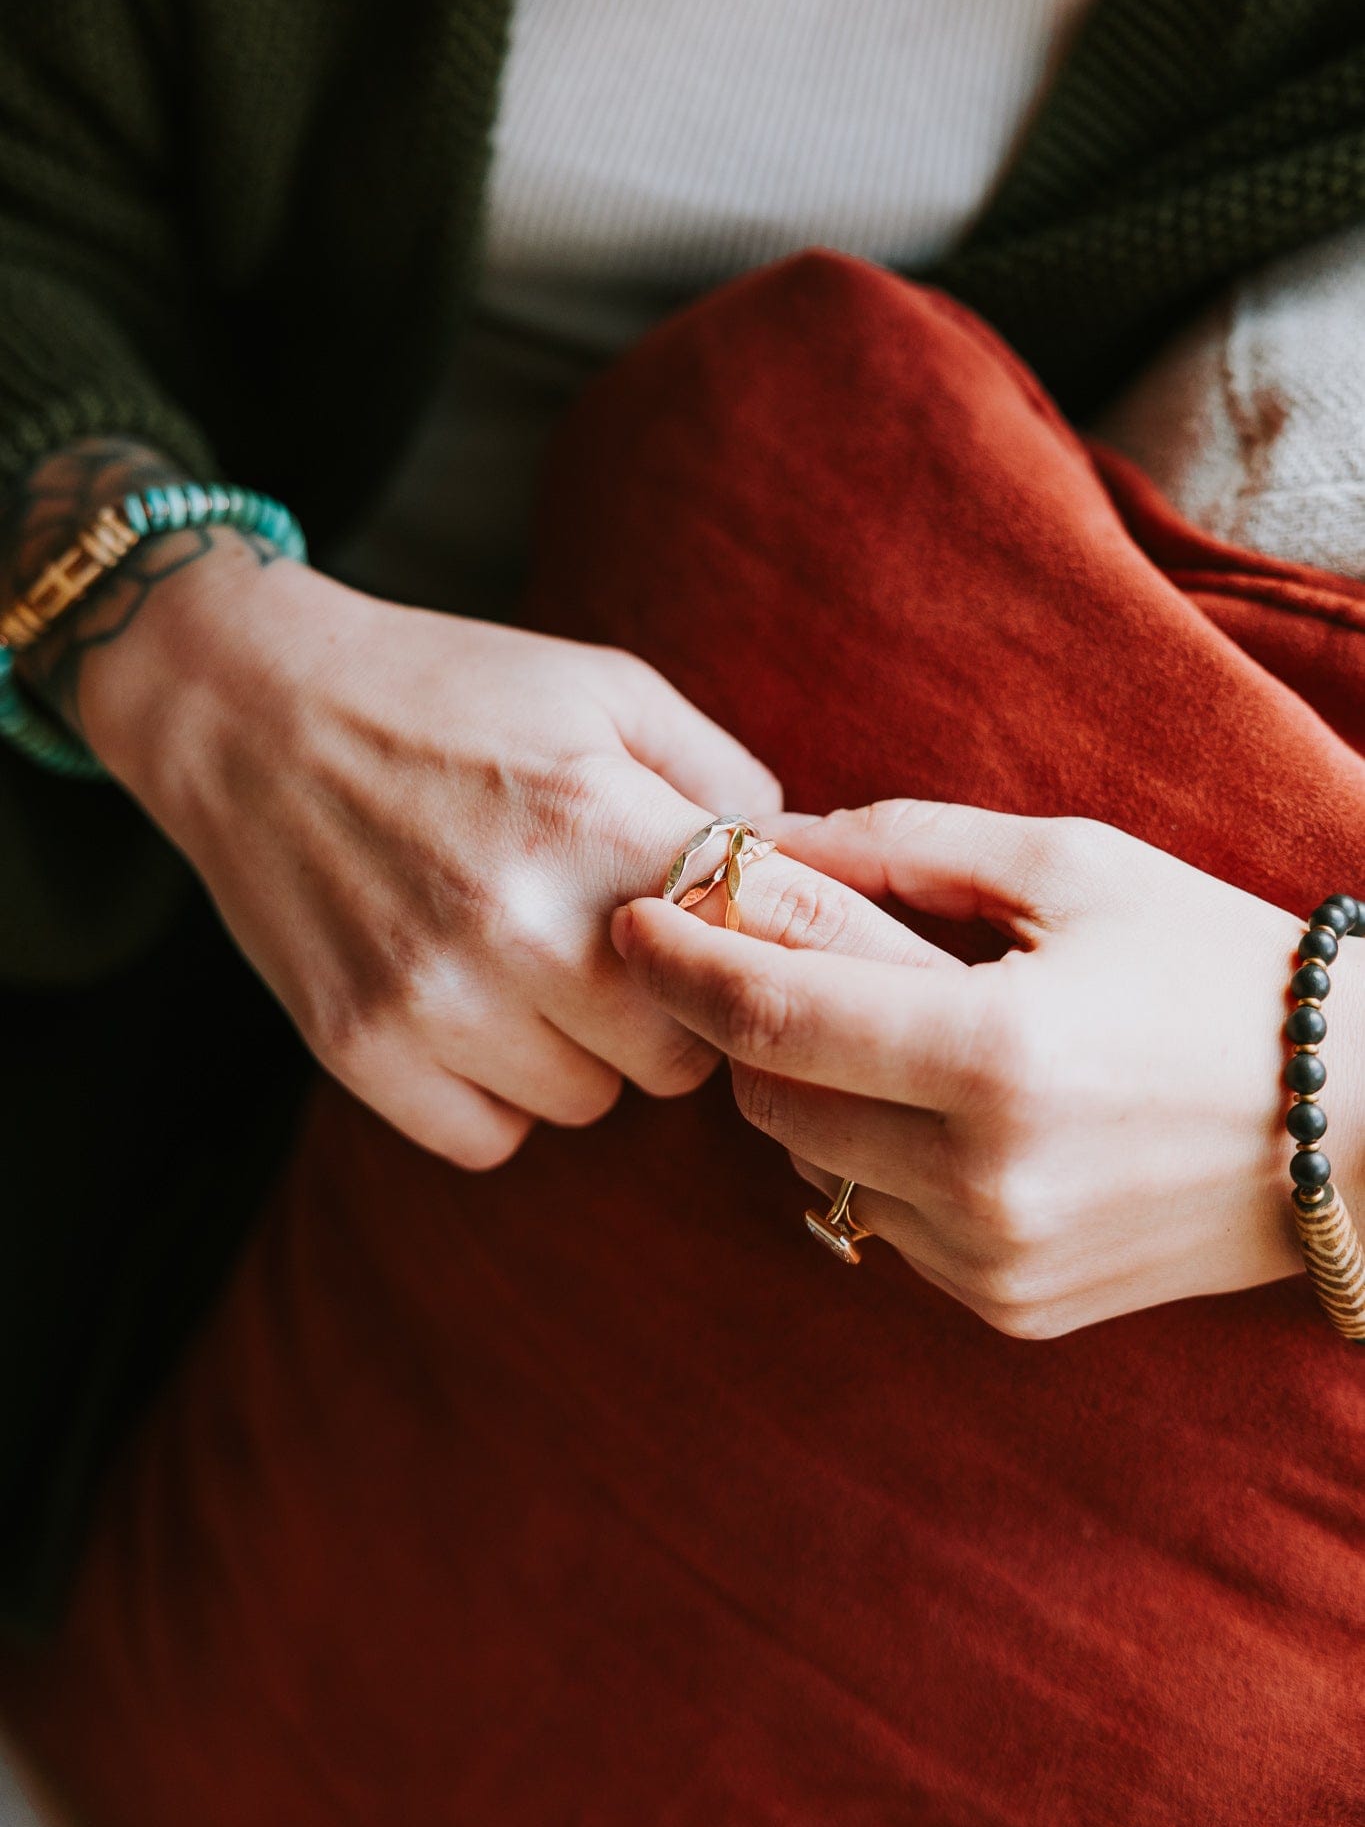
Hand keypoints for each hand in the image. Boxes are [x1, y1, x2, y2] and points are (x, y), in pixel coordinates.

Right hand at [79, 540, 797, 1165]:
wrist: (252, 709)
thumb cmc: (450, 690)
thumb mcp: (606, 689)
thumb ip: (723, 777)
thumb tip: (804, 871)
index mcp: (598, 821)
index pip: (751, 956)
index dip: (751, 949)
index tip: (726, 933)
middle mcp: (521, 922)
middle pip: (682, 1056)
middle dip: (672, 1011)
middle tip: (624, 952)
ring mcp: (433, 997)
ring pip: (588, 1103)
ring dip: (583, 1053)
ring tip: (535, 969)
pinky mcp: (358, 1048)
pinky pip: (488, 1137)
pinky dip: (495, 1093)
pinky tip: (474, 1014)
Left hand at [611, 801, 1364, 1335]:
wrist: (1359, 1119)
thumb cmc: (1217, 964)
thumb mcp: (1070, 865)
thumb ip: (902, 851)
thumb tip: (772, 843)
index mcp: (997, 1058)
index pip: (771, 1016)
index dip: (680, 961)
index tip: (636, 916)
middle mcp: (983, 1182)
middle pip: (766, 1098)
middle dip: (742, 1019)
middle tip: (766, 951)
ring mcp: (994, 1262)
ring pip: (811, 1164)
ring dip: (808, 1086)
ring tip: (885, 1022)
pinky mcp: (1008, 1310)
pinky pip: (878, 1218)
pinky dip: (874, 1152)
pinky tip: (945, 1102)